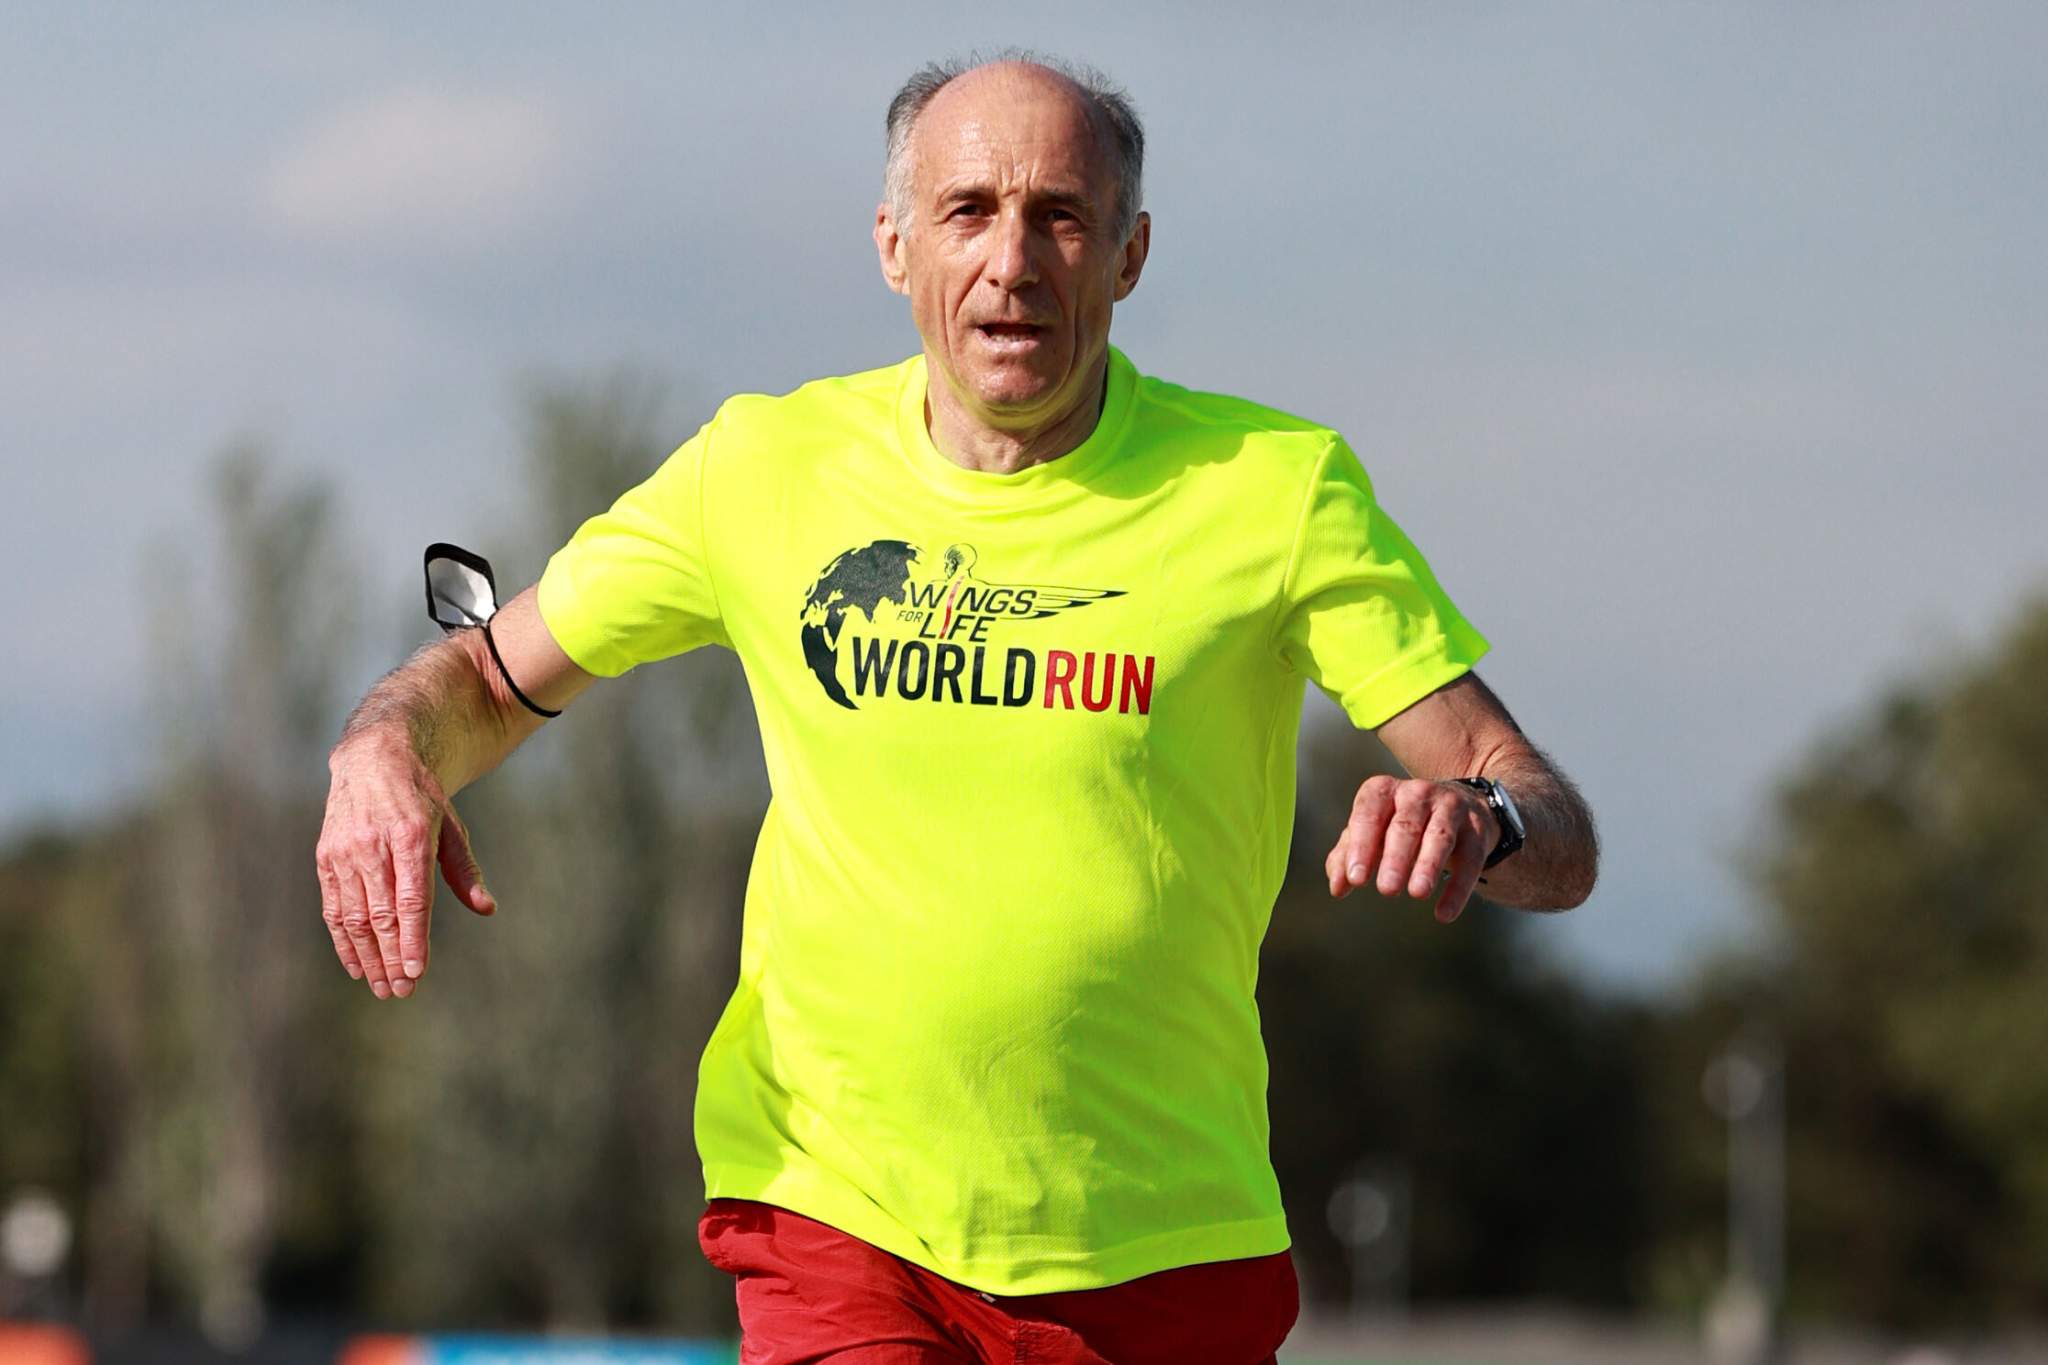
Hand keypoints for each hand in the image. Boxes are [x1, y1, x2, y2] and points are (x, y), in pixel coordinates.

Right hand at [315, 733, 495, 999]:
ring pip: (354, 917)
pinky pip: (333, 907)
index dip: (413, 939)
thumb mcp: (451, 826)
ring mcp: (345, 852)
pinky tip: (356, 965)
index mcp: (411, 835)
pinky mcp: (326, 858)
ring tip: (381, 987)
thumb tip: (487, 908)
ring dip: (368, 957)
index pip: (411, 899)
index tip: (417, 971)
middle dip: (392, 958)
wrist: (374, 760)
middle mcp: (374, 845)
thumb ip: (465, 870)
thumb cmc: (421, 798)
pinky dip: (343, 940)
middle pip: (381, 915)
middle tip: (401, 992)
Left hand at [1325, 774, 1498, 922]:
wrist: (1459, 806)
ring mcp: (1450, 808)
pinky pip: (1470, 859)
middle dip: (1395, 858)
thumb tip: (1338, 888)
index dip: (1361, 845)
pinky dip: (1458, 888)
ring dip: (1428, 865)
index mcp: (1383, 791)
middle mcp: (1417, 793)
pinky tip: (1444, 914)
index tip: (1356, 879)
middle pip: (1406, 826)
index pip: (1369, 814)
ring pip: (1440, 837)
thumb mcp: (1371, 832)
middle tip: (1386, 890)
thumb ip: (1347, 856)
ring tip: (1417, 894)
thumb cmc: (1399, 824)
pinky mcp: (1477, 830)